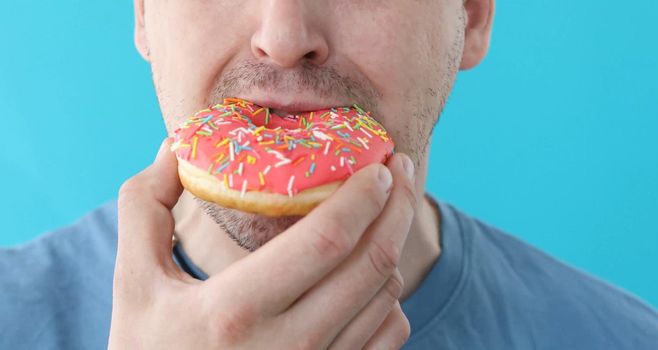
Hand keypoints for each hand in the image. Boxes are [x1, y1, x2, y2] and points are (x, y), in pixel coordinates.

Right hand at [108, 138, 416, 348]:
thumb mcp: (135, 283)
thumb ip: (145, 208)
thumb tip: (174, 145)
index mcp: (237, 310)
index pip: (326, 239)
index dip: (364, 195)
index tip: (380, 164)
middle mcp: (288, 347)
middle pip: (371, 264)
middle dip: (398, 207)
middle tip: (402, 171)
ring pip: (386, 298)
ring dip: (393, 246)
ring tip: (386, 213)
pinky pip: (388, 335)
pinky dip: (390, 297)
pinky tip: (371, 274)